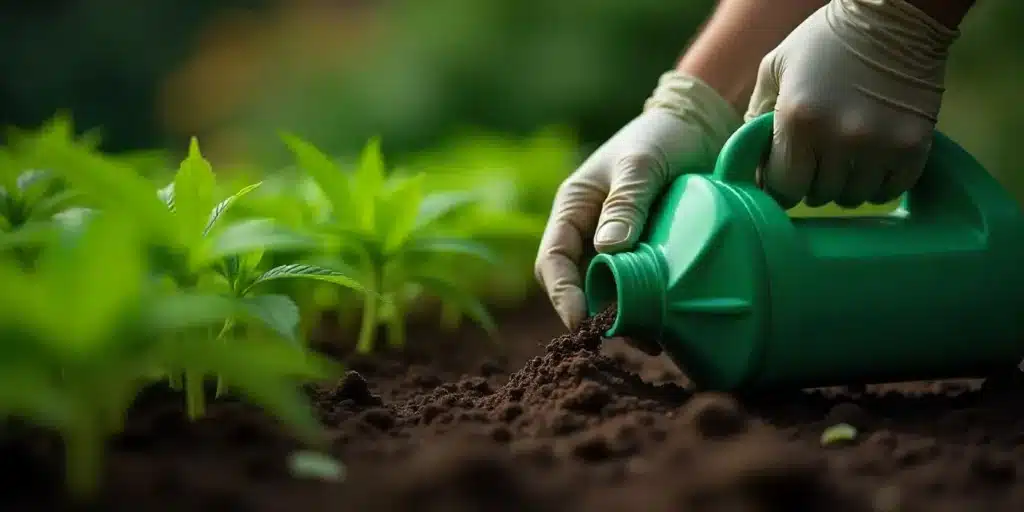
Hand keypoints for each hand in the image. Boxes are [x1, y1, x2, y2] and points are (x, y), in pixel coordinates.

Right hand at [535, 71, 740, 330]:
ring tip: (651, 340)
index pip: (553, 259)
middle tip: (624, 336)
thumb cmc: (661, 137)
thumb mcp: (642, 164)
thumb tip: (608, 249)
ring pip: (607, 292)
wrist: (699, 127)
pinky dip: (647, 310)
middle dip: (594, 314)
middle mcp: (588, 232)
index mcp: (573, 208)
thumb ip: (626, 203)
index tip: (581, 321)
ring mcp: (616, 246)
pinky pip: (637, 289)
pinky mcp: (644, 254)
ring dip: (624, 317)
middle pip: (576, 285)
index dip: (563, 293)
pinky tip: (666, 326)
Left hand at [746, 0, 959, 208]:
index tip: (786, 176)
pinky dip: (878, 185)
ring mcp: (879, 145)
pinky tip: (872, 162)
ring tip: (845, 160)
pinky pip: (889, 191)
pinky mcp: (913, 147)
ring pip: (852, 198)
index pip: (782, 187)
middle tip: (817, 161)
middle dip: (812, 182)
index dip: (780, 185)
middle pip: (817, 195)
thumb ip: (756, 116)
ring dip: (844, 186)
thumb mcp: (777, 67)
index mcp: (798, 119)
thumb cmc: (827, 41)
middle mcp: (838, 137)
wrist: (895, 15)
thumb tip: (751, 164)